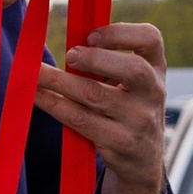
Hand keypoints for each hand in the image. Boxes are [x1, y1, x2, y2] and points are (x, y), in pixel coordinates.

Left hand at [37, 21, 168, 193]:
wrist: (143, 160)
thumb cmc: (128, 109)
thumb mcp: (134, 83)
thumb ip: (112, 60)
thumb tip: (69, 39)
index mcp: (157, 69)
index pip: (151, 39)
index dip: (121, 32)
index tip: (91, 35)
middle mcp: (154, 93)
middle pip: (132, 70)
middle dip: (96, 59)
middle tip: (69, 55)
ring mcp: (139, 121)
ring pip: (96, 96)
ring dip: (60, 81)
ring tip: (35, 72)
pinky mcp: (120, 143)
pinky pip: (80, 120)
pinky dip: (55, 105)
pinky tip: (38, 95)